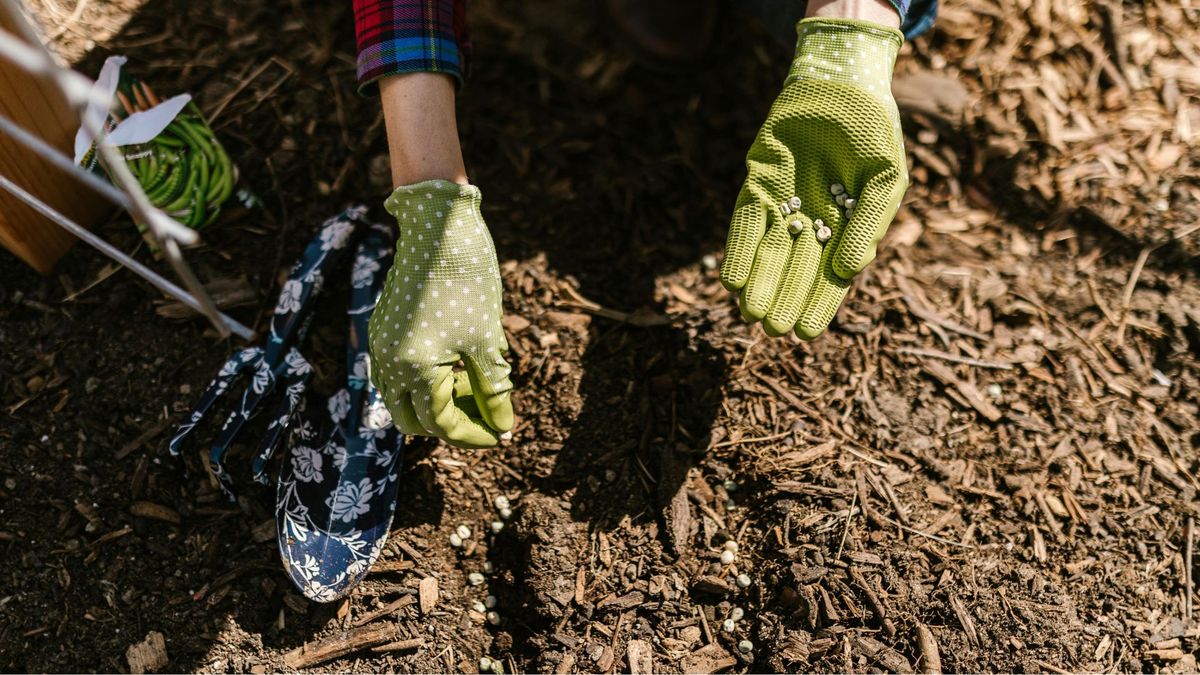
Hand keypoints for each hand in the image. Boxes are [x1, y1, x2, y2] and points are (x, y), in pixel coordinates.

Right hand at [368, 179, 513, 447]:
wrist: (437, 224)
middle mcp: (388, 363)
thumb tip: (503, 426)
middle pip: (415, 421)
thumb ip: (493, 388)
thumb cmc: (466, 279)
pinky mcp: (382, 330)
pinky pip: (398, 374)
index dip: (475, 434)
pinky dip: (425, 382)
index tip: (501, 434)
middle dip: (450, 425)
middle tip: (485, 415)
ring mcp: (381, 346)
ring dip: (435, 404)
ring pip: (402, 399)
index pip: (442, 424)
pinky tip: (456, 366)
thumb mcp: (486, 339)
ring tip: (473, 387)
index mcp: (414, 369)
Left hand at [720, 17, 907, 338]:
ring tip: (752, 314)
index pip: (829, 276)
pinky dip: (740, 249)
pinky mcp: (757, 184)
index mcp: (846, 227)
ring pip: (768, 252)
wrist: (840, 83)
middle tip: (774, 331)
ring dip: (759, 283)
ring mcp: (782, 203)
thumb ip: (870, 224)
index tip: (808, 334)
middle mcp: (811, 221)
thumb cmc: (872, 131)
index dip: (819, 304)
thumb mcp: (885, 178)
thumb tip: (850, 273)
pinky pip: (746, 222)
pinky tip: (732, 279)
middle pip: (795, 269)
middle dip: (784, 299)